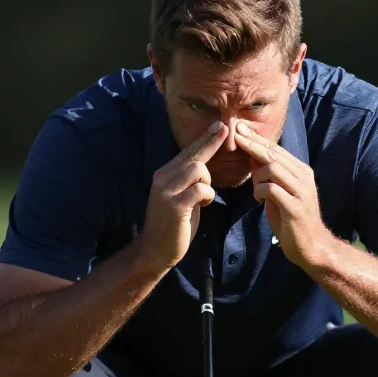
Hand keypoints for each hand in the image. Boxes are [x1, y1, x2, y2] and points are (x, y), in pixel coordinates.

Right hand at [137, 121, 228, 270]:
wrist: (155, 251)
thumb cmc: (173, 225)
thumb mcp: (180, 197)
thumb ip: (189, 181)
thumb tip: (204, 166)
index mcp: (164, 174)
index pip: (188, 152)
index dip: (206, 139)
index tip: (222, 126)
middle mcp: (162, 178)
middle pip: (195, 158)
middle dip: (210, 161)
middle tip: (218, 155)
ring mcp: (166, 191)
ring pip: (198, 170)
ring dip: (207, 184)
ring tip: (202, 200)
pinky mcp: (174, 205)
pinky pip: (201, 190)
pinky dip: (207, 198)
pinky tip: (201, 207)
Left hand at [233, 121, 329, 269]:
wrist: (311, 246)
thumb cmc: (292, 220)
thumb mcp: (279, 193)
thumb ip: (269, 176)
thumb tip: (252, 157)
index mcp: (301, 171)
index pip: (276, 149)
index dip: (257, 139)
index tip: (240, 129)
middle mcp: (303, 177)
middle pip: (273, 154)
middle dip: (252, 144)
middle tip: (236, 135)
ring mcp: (301, 191)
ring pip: (273, 168)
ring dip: (257, 176)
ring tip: (255, 190)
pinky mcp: (295, 207)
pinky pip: (272, 189)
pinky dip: (260, 191)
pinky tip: (258, 199)